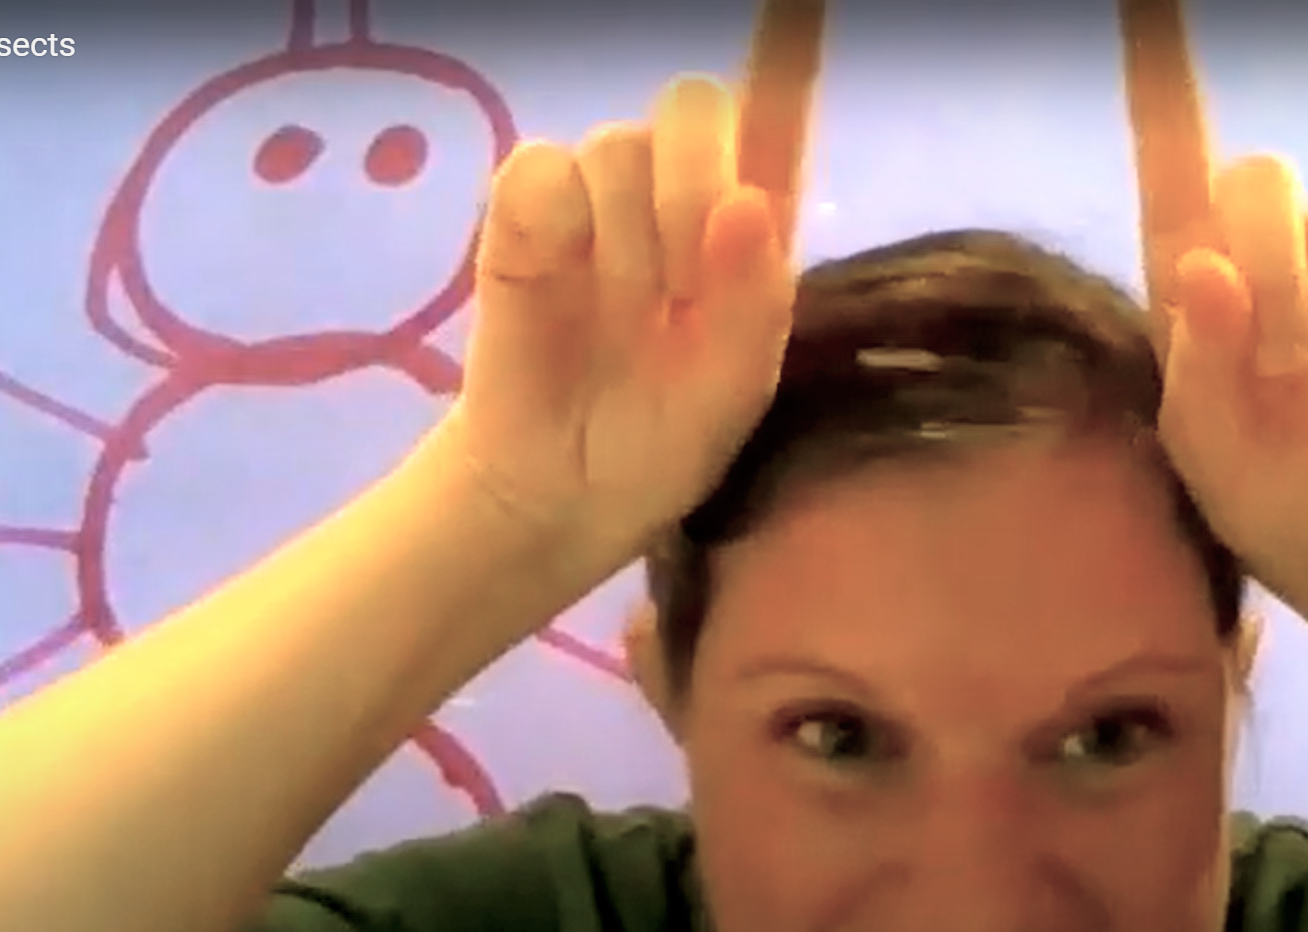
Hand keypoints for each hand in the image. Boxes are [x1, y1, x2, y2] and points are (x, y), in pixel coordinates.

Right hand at [442, 0, 824, 565]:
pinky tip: (558, 278)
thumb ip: (752, 305)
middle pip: (689, 112)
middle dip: (692, 182)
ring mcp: (595, 209)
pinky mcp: (520, 228)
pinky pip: (537, 167)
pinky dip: (552, 214)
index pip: (773, 127)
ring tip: (622, 314)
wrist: (558, 499)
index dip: (788, 55)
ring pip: (616, 145)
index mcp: (741, 234)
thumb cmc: (658, 449)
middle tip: (677, 282)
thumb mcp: (731, 399)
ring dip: (627, 230)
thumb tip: (745, 202)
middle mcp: (673, 201)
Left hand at [1121, 0, 1307, 599]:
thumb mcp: (1204, 447)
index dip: (1160, 71)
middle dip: (1270, 287)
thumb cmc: (1267, 494)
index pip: (1171, 157)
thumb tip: (1204, 266)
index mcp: (1196, 277)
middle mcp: (1273, 250)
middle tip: (1281, 384)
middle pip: (1261, 179)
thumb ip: (1195, 362)